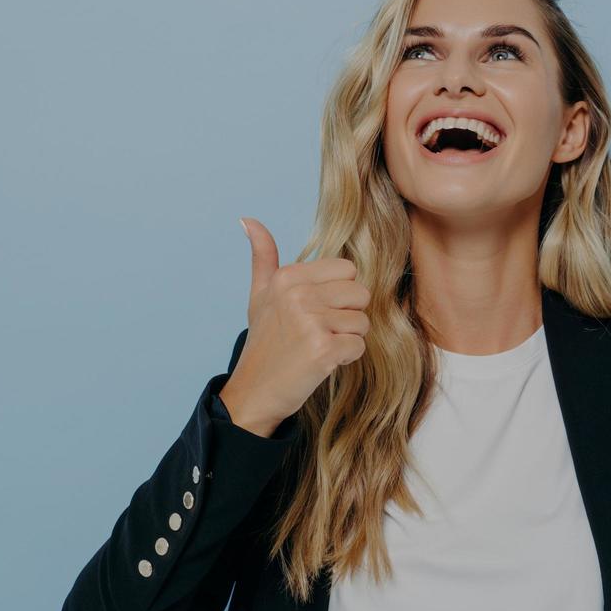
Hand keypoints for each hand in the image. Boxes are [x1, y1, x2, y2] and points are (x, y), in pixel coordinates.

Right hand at [217, 217, 370, 434]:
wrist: (254, 391)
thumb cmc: (264, 342)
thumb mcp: (260, 295)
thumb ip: (263, 256)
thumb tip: (248, 219)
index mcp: (288, 277)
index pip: (347, 269)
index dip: (340, 294)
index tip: (317, 311)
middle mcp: (298, 295)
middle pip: (360, 293)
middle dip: (348, 316)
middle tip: (320, 332)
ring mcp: (311, 322)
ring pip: (362, 321)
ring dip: (347, 339)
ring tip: (319, 347)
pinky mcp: (324, 349)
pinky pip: (359, 345)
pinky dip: (346, 357)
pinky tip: (322, 362)